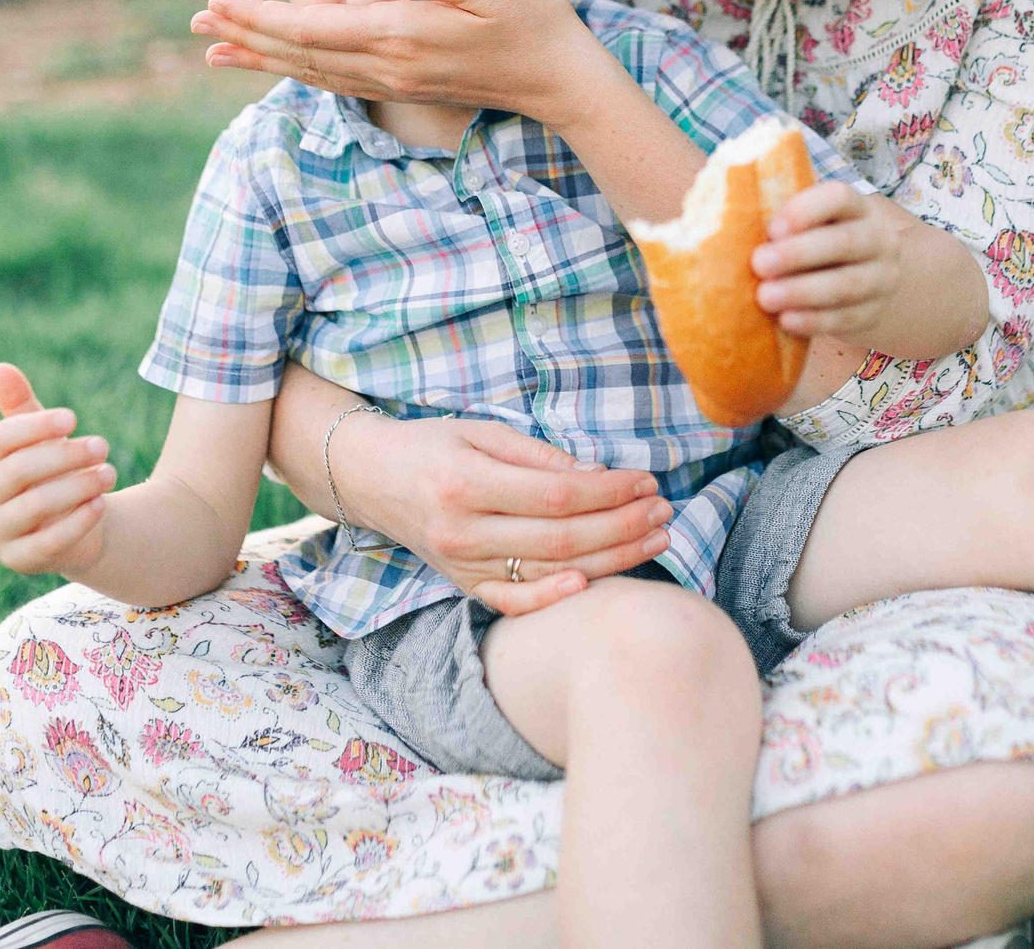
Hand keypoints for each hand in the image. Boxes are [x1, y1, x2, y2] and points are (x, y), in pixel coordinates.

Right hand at [0, 362, 116, 578]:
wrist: (75, 523)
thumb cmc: (52, 471)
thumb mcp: (41, 437)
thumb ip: (20, 405)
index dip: (34, 427)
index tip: (73, 417)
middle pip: (16, 472)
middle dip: (63, 456)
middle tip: (102, 445)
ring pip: (33, 508)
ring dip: (77, 486)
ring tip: (110, 472)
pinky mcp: (19, 560)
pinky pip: (47, 543)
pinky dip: (77, 522)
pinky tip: (101, 503)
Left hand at [191, 0, 608, 125]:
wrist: (562, 81)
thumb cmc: (535, 23)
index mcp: (402, 35)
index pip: (312, 30)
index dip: (258, 18)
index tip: (216, 5)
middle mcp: (390, 65)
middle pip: (299, 55)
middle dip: (244, 38)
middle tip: (195, 25)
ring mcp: (396, 80)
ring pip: (312, 73)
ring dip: (261, 60)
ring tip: (216, 51)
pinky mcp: (405, 83)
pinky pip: (336, 81)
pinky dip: (297, 73)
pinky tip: (278, 66)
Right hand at [333, 408, 675, 616]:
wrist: (370, 479)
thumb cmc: (431, 446)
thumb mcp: (481, 432)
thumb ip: (539, 457)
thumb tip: (598, 474)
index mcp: (467, 484)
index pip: (558, 496)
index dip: (610, 491)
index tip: (647, 481)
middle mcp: (464, 532)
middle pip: (561, 539)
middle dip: (622, 526)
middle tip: (663, 511)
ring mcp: (463, 566)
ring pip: (549, 572)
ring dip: (610, 559)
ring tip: (653, 540)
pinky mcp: (464, 586)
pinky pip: (515, 602)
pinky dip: (554, 599)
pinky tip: (595, 585)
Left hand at [753, 182, 932, 343]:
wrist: (855, 280)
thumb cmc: (813, 242)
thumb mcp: (805, 223)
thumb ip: (778, 219)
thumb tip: (724, 217)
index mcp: (857, 206)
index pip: (838, 198)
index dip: (805, 211)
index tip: (771, 229)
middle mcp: (878, 238)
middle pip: (844, 242)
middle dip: (798, 254)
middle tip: (758, 264)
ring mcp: (883, 277)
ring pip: (847, 284)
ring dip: (802, 291)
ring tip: (765, 297)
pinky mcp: (875, 312)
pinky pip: (848, 318)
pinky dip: (815, 320)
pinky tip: (786, 320)